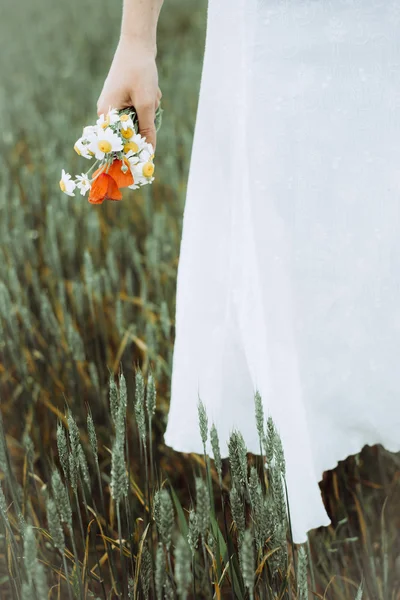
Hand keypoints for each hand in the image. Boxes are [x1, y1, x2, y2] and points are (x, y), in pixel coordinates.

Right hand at [97, 35, 161, 150]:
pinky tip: (149, 88)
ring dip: (149, 108)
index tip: (146, 149)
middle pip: (130, 131)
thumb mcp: (145, 103)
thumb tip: (149, 151)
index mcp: (106, 114)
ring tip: (150, 90)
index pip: (119, 142)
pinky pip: (139, 109)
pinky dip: (148, 102)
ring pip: (138, 119)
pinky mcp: (123, 98)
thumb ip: (147, 129)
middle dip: (145, 119)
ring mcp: (115, 104)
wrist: (137, 43)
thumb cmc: (139, 72)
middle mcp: (107, 111)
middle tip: (149, 100)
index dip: (133, 147)